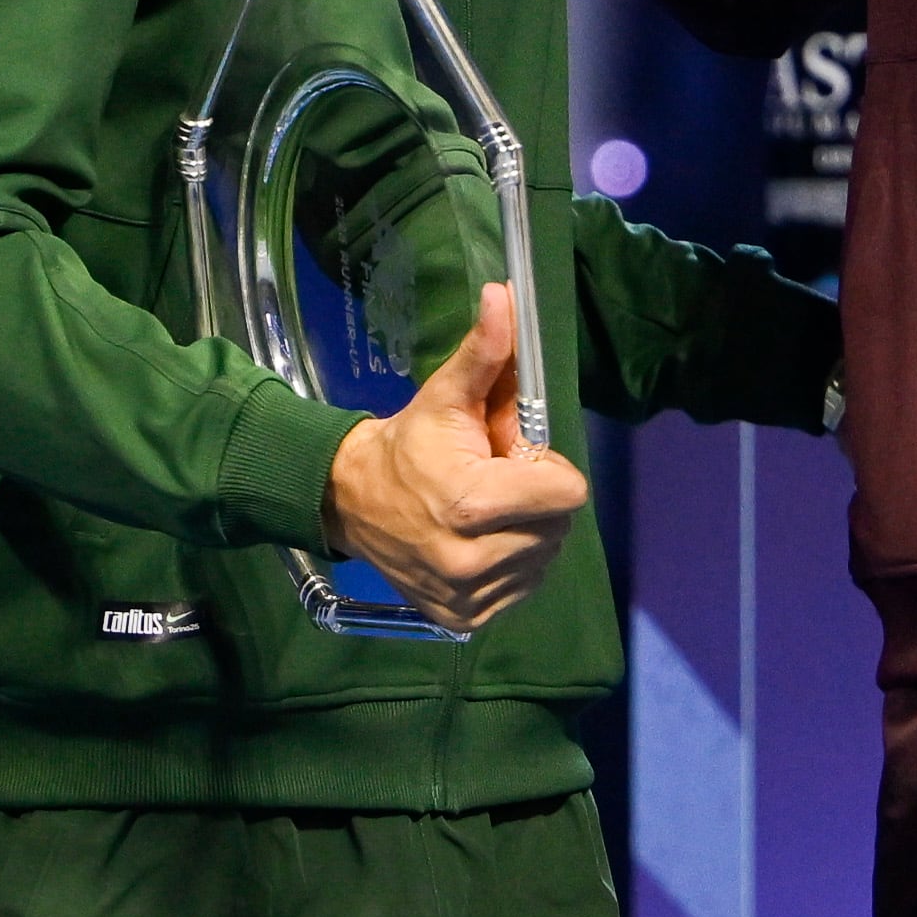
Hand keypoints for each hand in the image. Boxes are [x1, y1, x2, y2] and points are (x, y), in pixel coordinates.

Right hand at [321, 283, 585, 632]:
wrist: (347, 501)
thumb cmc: (408, 444)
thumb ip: (485, 353)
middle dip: (535, 499)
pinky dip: (510, 564)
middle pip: (559, 525)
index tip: (510, 458)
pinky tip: (475, 542)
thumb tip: (505, 295)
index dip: (545, 469)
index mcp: (475, 504)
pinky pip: (521, 588)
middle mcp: (475, 561)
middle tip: (493, 482)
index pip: (568, 492)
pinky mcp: (466, 620)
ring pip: (544, 558)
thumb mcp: (446, 395)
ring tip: (482, 512)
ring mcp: (471, 596)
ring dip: (525, 532)